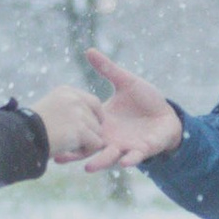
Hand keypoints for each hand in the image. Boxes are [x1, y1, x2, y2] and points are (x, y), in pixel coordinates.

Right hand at [30, 83, 107, 162]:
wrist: (21, 138)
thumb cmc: (31, 129)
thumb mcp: (49, 109)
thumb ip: (67, 110)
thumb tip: (85, 121)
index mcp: (67, 91)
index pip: (93, 102)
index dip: (93, 117)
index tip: (86, 129)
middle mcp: (74, 99)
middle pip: (98, 117)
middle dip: (91, 131)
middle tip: (77, 141)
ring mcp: (78, 114)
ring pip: (98, 132)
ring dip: (87, 142)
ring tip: (69, 147)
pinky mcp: (80, 130)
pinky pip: (96, 143)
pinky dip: (87, 151)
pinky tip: (72, 152)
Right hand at [68, 50, 185, 172]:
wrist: (168, 114)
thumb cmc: (146, 99)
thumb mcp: (126, 82)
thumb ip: (107, 69)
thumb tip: (89, 51)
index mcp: (104, 121)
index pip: (83, 128)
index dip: (68, 132)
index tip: (51, 133)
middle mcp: (111, 137)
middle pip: (89, 147)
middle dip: (75, 154)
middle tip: (59, 158)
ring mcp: (126, 145)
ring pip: (110, 156)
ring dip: (100, 162)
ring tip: (88, 168)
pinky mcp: (143, 149)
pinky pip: (135, 156)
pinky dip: (130, 159)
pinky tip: (123, 162)